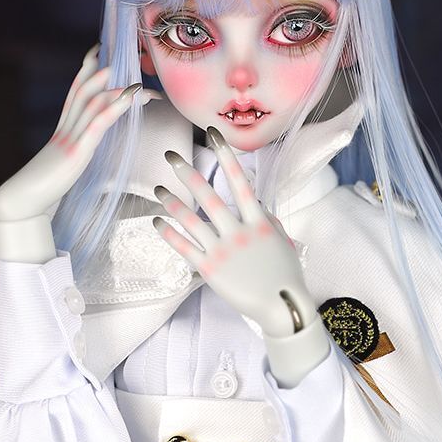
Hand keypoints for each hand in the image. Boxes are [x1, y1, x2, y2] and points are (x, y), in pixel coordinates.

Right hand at [0, 44, 154, 222]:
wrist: (23, 201)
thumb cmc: (42, 187)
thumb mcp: (61, 163)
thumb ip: (73, 150)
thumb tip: (84, 146)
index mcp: (62, 131)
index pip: (74, 94)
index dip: (86, 72)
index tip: (99, 55)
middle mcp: (65, 129)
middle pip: (81, 90)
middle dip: (99, 70)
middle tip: (121, 55)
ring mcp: (69, 140)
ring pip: (90, 104)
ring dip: (113, 88)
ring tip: (133, 77)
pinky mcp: (75, 153)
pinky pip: (97, 125)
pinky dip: (114, 109)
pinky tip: (129, 100)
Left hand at [152, 125, 316, 337]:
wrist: (281, 306)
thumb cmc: (285, 275)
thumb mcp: (282, 241)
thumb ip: (267, 219)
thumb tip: (254, 203)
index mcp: (258, 222)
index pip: (240, 182)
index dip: (226, 156)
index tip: (213, 135)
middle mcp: (238, 232)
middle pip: (208, 196)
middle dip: (187, 173)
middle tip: (170, 155)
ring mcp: (222, 251)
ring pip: (191, 221)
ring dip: (172, 202)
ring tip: (157, 189)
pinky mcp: (209, 270)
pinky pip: (184, 248)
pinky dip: (168, 234)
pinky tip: (156, 222)